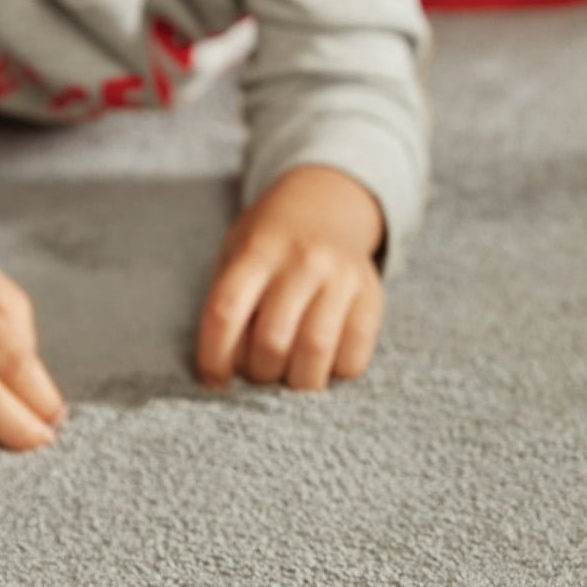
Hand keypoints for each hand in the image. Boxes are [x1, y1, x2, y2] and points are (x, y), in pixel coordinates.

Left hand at [196, 165, 385, 390]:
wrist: (325, 204)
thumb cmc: (269, 244)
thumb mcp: (235, 253)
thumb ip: (228, 305)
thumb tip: (225, 373)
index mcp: (258, 248)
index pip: (226, 311)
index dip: (214, 357)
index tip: (214, 380)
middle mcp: (302, 260)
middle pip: (272, 341)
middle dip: (257, 373)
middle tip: (257, 371)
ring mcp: (341, 277)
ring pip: (314, 352)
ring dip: (295, 381)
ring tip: (287, 374)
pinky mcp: (372, 297)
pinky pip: (353, 357)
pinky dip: (333, 374)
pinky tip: (322, 362)